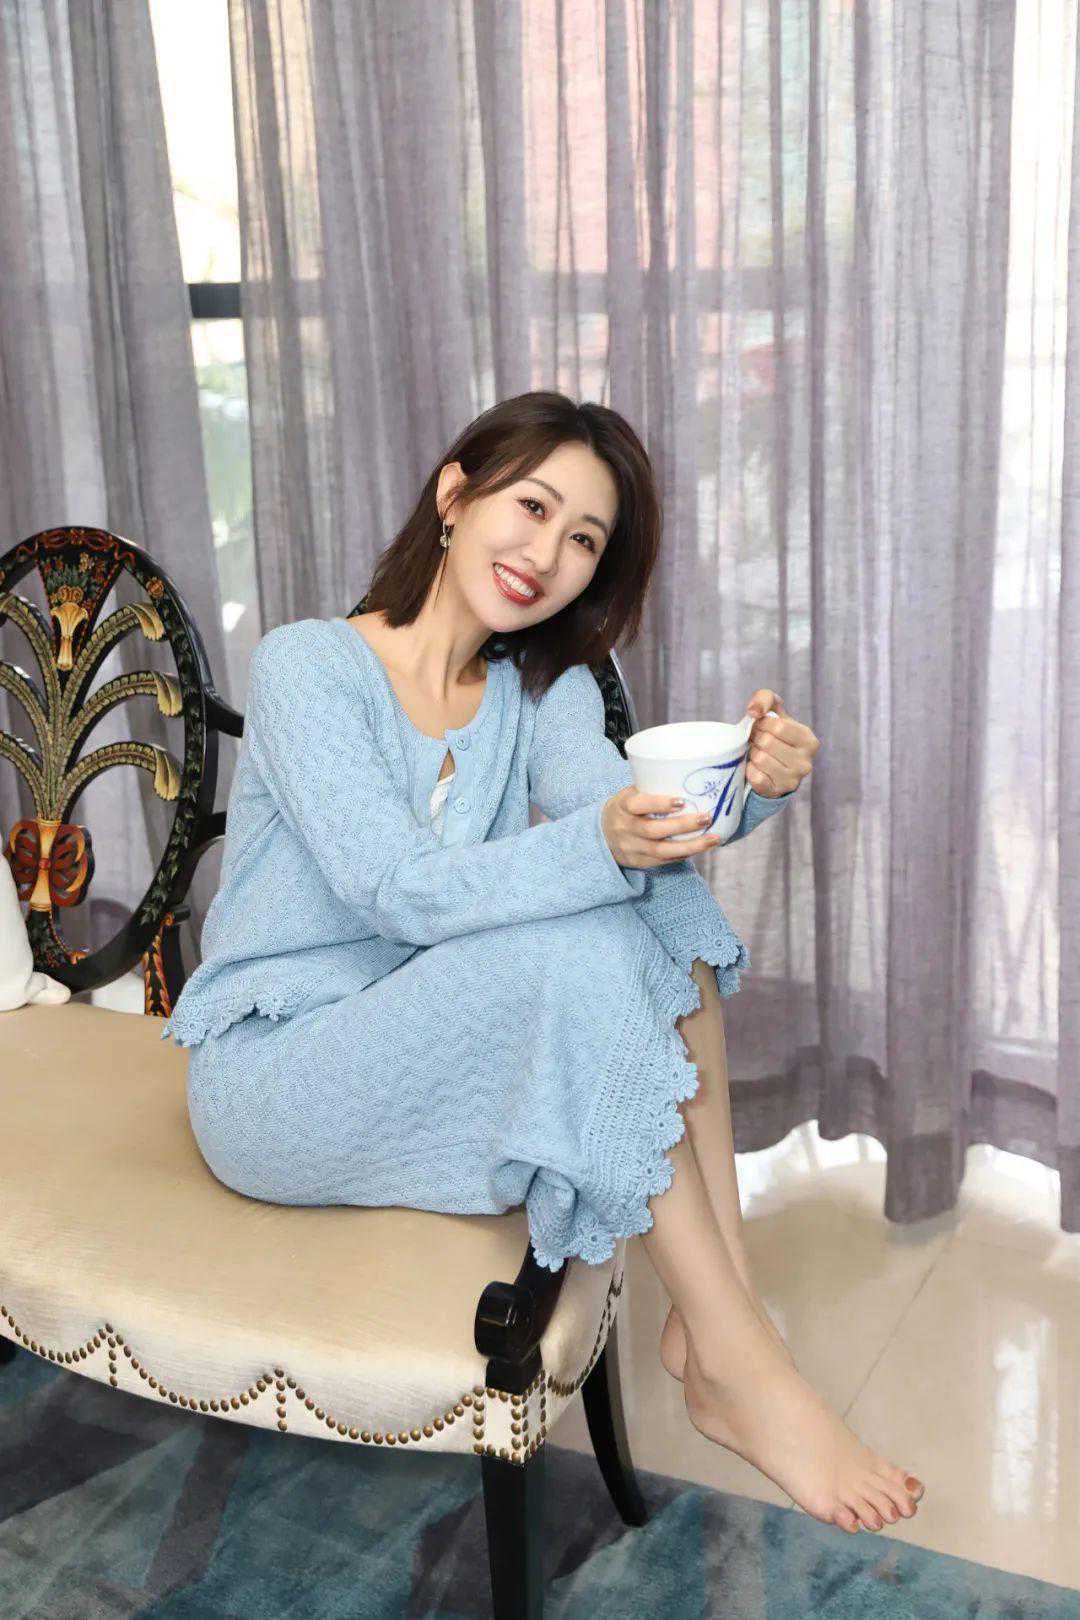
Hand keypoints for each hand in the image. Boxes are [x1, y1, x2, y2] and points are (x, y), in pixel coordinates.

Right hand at [602, 786, 722, 869]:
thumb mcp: (630, 794)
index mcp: (622, 806)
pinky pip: (663, 861)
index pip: (638, 805)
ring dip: (690, 846)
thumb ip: (651, 789)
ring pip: (662, 851)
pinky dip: (683, 854)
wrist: (601, 834)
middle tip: (707, 818)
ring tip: (713, 838)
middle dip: (683, 825)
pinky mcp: (638, 862)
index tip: (681, 801)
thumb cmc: (625, 808)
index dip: (659, 804)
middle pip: (653, 830)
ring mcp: (630, 848)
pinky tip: (699, 847)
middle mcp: (624, 828)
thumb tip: (691, 778)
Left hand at [744, 690, 819, 797]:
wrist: (772, 768)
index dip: (763, 724)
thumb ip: (765, 698)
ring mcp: (793, 779)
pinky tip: (756, 767)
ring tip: (758, 753)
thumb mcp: (774, 712)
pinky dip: (750, 769)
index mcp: (809, 740)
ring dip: (753, 754)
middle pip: (768, 742)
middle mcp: (806, 761)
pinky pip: (755, 776)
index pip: (779, 726)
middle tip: (757, 741)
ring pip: (760, 759)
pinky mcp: (778, 791)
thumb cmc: (774, 736)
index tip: (761, 726)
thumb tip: (754, 711)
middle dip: (756, 739)